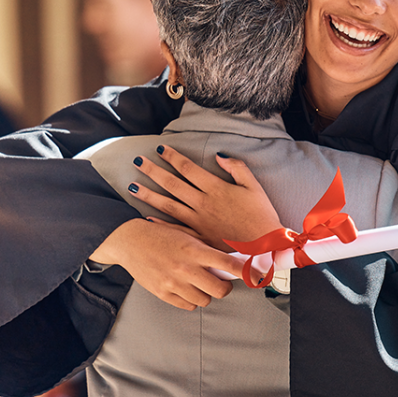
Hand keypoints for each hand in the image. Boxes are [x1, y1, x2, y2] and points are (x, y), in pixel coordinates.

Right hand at [90, 218, 242, 310]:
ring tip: (198, 283)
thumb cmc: (161, 235)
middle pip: (220, 290)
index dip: (247, 272)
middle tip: (220, 281)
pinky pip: (188, 306)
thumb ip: (207, 249)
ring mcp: (174, 283)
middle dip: (225, 287)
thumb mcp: (187, 235)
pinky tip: (186, 288)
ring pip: (205, 300)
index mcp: (194, 250)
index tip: (257, 276)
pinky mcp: (163, 294)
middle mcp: (186, 268)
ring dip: (206, 293)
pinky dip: (190, 299)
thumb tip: (232, 262)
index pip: (228, 264)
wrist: (130, 241)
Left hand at [129, 145, 281, 246]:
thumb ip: (237, 168)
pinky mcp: (198, 238)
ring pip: (168, 205)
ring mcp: (198, 222)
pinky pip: (175, 229)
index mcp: (215, 188)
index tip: (159, 148)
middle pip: (172, 184)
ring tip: (131, 186)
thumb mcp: (254, 187)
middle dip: (153, 171)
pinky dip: (160, 224)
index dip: (172, 157)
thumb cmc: (262, 216)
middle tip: (137, 160)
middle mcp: (202, 204)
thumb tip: (219, 155)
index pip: (188, 168)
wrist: (265, 248)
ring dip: (149, 195)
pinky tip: (146, 217)